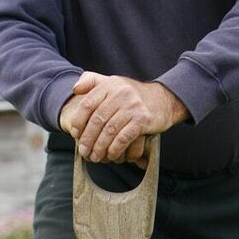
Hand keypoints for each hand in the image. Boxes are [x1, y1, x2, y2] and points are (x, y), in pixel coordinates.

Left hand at [60, 71, 188, 165]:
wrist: (164, 99)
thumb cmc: (133, 95)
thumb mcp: (113, 83)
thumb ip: (93, 81)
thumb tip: (75, 89)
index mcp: (110, 84)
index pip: (88, 104)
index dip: (79, 121)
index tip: (75, 134)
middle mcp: (120, 93)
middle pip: (97, 120)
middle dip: (88, 139)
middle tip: (83, 152)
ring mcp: (132, 106)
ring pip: (109, 131)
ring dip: (100, 147)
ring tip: (95, 157)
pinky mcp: (142, 120)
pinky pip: (124, 137)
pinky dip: (115, 149)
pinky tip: (111, 155)